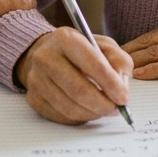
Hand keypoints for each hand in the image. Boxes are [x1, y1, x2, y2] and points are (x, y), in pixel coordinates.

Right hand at [14, 27, 132, 124]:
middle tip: (115, 109)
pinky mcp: (33, 98)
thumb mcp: (103, 46)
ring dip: (92, 113)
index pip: (91, 63)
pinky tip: (87, 110)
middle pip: (78, 90)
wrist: (48, 55)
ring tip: (103, 109)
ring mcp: (36, 79)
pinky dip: (79, 117)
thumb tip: (121, 85)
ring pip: (69, 107)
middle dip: (102, 104)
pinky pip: (61, 116)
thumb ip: (119, 60)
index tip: (123, 98)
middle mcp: (45, 57)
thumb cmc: (81, 51)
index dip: (111, 84)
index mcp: (65, 38)